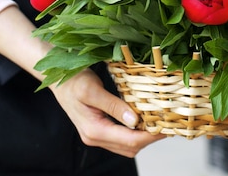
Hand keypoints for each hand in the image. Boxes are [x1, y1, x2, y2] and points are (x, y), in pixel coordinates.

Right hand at [50, 68, 164, 156]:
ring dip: (144, 137)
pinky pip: (121, 139)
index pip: (129, 141)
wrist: (59, 80)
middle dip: (150, 138)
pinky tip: (144, 121)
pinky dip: (135, 133)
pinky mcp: (99, 130)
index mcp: (93, 130)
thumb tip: (134, 121)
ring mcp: (96, 136)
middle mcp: (94, 137)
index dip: (150, 136)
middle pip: (130, 147)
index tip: (167, 127)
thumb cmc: (73, 81)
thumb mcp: (93, 90)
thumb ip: (113, 106)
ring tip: (160, 123)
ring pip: (126, 146)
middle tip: (168, 125)